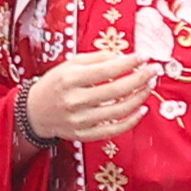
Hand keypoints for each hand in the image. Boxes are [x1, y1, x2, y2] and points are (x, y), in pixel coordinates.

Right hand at [24, 49, 157, 145]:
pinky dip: (132, 121)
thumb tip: (124, 57)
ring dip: (140, 98)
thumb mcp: (70, 64)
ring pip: (119, 110)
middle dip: (140, 78)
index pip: (107, 70)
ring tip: (150, 86)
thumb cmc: (55, 84)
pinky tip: (142, 109)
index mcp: (70, 79)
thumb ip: (96, 59)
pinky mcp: (84, 134)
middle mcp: (75, 100)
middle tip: (155, 70)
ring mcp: (80, 120)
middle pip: (116, 90)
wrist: (34, 112)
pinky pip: (114, 130)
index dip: (129, 63)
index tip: (144, 57)